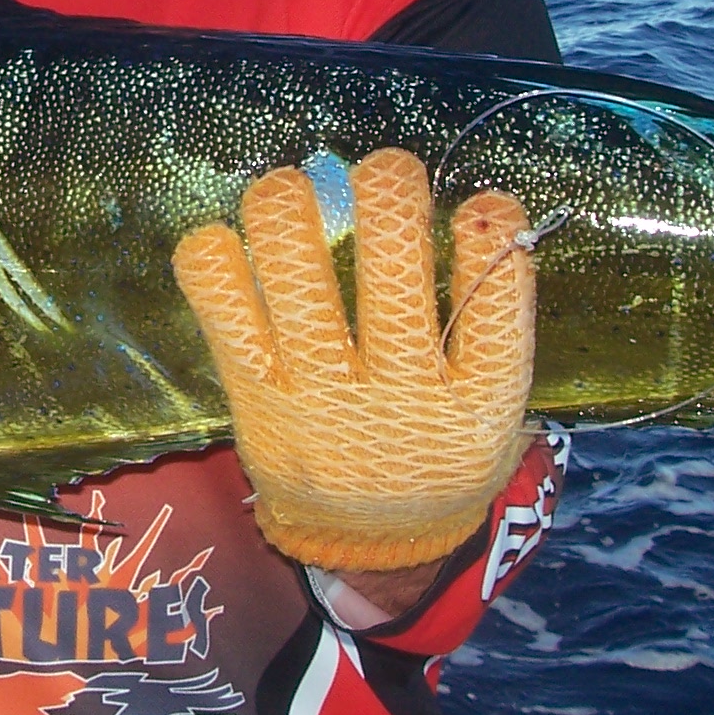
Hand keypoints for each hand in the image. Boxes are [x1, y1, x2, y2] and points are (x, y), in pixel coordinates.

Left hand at [173, 149, 536, 577]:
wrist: (371, 547)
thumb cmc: (435, 447)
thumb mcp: (490, 411)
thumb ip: (485, 328)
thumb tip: (481, 215)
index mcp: (478, 412)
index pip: (496, 324)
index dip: (493, 255)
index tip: (484, 200)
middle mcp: (404, 411)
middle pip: (399, 299)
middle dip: (391, 215)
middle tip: (383, 167)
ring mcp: (326, 411)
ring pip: (304, 304)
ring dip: (291, 228)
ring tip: (286, 186)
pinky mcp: (262, 409)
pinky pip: (230, 330)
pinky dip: (217, 275)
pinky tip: (217, 236)